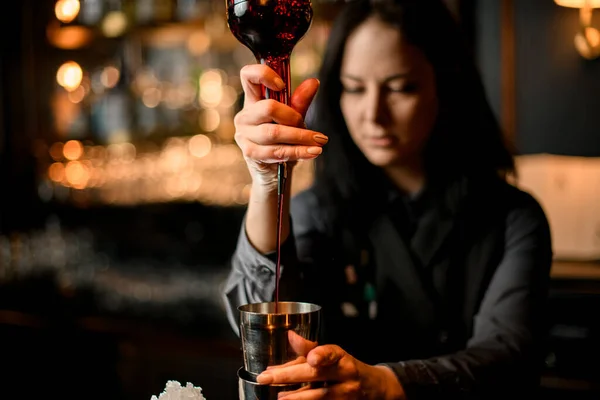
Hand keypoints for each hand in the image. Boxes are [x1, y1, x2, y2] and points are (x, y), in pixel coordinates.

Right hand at [233, 64, 327, 188]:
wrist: (275, 173)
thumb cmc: (283, 143)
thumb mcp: (293, 121)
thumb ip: (300, 103)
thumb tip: (313, 82)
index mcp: (252, 101)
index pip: (248, 76)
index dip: (264, 74)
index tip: (283, 85)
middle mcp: (244, 116)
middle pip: (268, 107)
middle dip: (294, 117)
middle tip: (312, 128)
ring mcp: (244, 135)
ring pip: (274, 132)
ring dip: (301, 137)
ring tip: (319, 142)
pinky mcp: (249, 153)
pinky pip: (276, 151)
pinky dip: (298, 152)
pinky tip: (313, 152)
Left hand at [256, 332, 405, 399]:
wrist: (376, 390)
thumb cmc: (348, 369)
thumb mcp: (334, 356)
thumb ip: (311, 349)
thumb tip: (290, 336)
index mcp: (343, 358)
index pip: (333, 353)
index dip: (322, 355)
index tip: (312, 358)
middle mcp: (346, 376)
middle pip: (317, 376)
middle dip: (289, 376)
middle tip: (266, 377)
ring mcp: (347, 396)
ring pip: (319, 397)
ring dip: (295, 397)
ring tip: (277, 396)